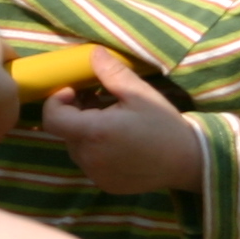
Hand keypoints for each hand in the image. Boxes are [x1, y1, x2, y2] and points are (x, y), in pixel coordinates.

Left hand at [42, 49, 206, 194]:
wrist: (186, 161)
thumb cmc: (162, 124)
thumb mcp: (139, 93)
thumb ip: (111, 73)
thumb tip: (93, 53)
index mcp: (94, 133)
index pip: (52, 118)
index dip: (56, 101)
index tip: (73, 91)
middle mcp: (89, 157)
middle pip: (65, 131)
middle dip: (75, 113)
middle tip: (97, 99)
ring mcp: (96, 175)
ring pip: (77, 147)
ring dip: (85, 132)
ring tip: (111, 120)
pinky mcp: (105, 185)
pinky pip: (90, 163)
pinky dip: (96, 150)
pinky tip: (119, 142)